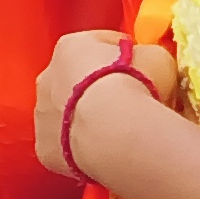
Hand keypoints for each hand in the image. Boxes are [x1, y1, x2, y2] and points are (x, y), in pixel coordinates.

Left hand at [34, 27, 176, 177]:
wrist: (115, 130)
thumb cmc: (136, 86)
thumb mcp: (156, 57)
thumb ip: (146, 56)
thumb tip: (146, 63)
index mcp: (71, 47)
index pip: (97, 45)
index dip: (123, 58)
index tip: (141, 71)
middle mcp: (48, 77)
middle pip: (75, 80)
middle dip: (99, 91)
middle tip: (129, 106)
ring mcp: (42, 114)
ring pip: (64, 115)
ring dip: (86, 121)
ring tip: (116, 134)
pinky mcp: (45, 147)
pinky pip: (63, 146)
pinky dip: (80, 149)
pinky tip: (103, 154)